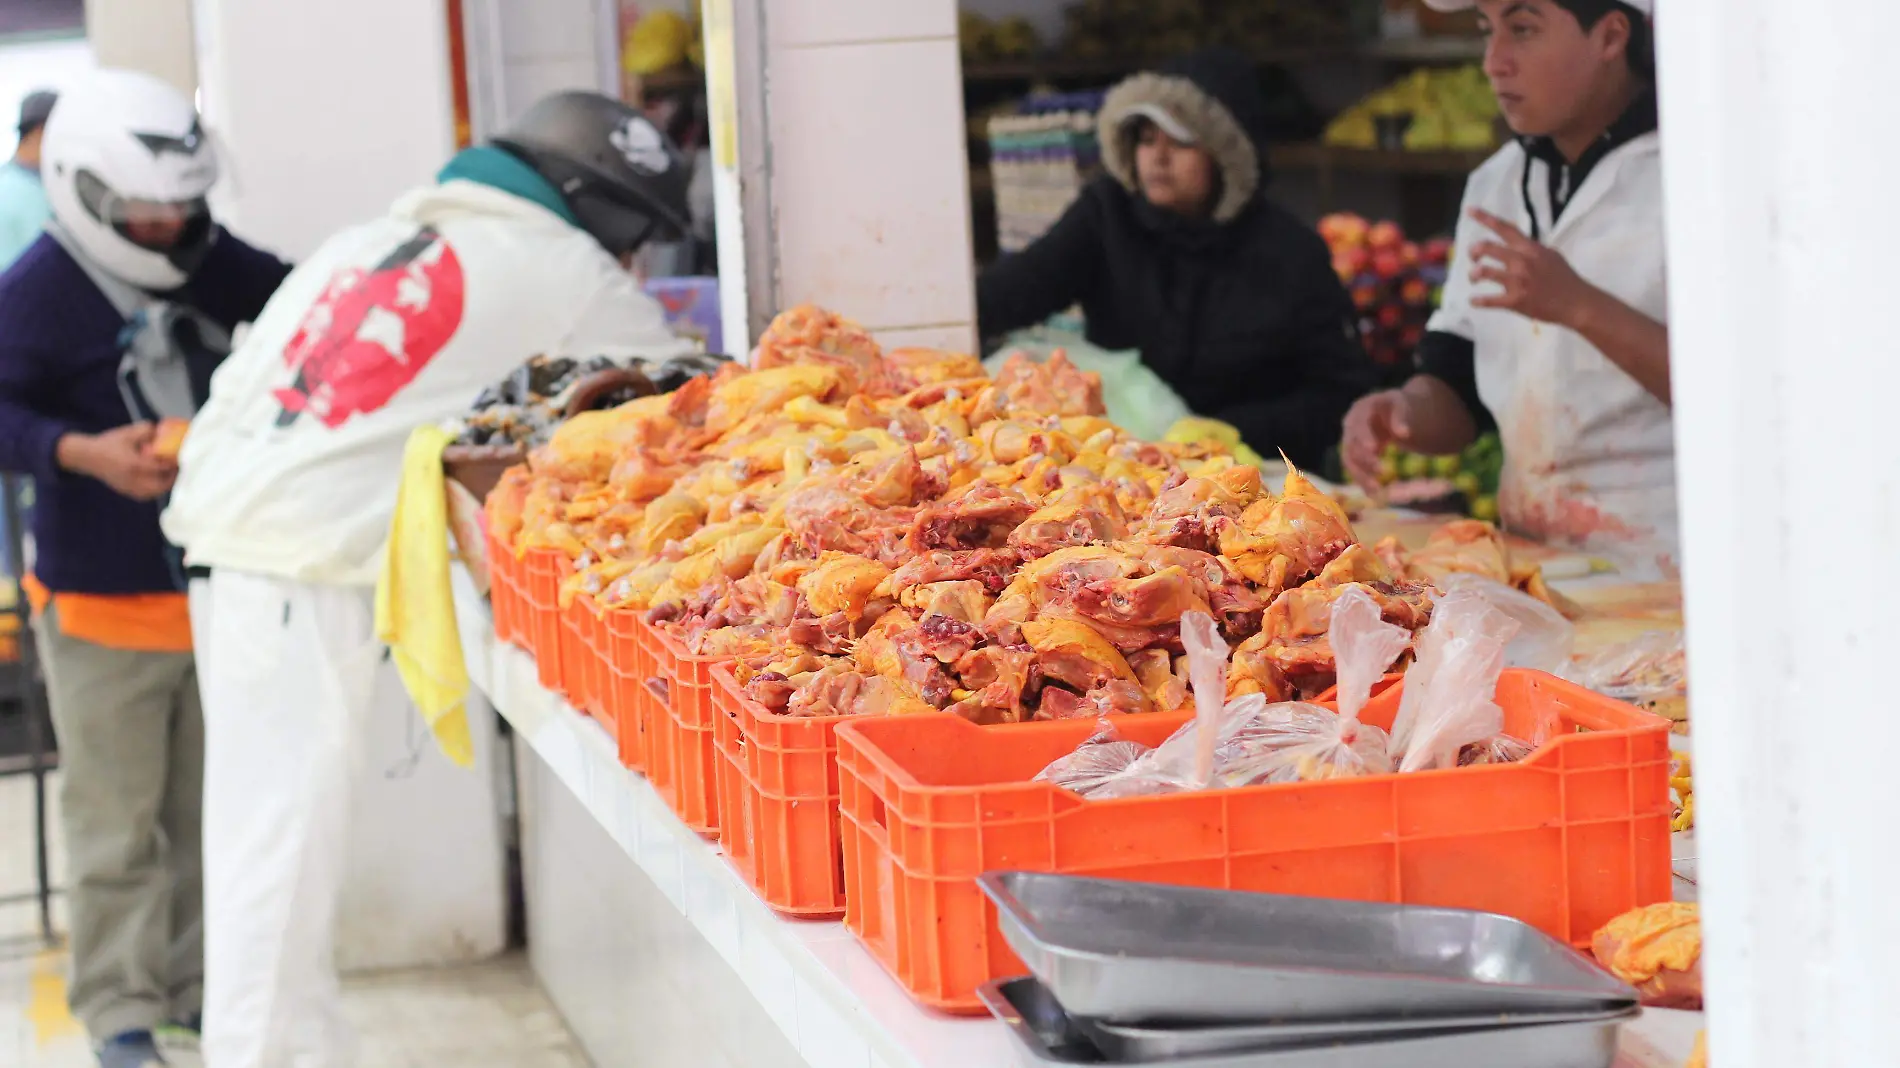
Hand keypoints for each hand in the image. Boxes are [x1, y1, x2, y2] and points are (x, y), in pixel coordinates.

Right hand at [56, 424, 177, 500]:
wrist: (87, 457)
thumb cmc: (108, 443)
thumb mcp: (127, 433)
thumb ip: (146, 430)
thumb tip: (163, 430)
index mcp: (134, 464)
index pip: (160, 468)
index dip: (174, 464)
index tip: (182, 458)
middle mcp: (132, 479)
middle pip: (160, 485)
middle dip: (172, 477)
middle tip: (178, 468)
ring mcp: (128, 487)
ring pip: (154, 492)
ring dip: (165, 484)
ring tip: (171, 474)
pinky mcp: (126, 492)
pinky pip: (146, 495)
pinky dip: (155, 490)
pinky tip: (160, 481)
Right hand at [1341, 390, 1412, 492]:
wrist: (1385, 411)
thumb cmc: (1394, 405)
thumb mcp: (1400, 404)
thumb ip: (1401, 416)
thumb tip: (1404, 434)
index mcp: (1360, 410)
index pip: (1359, 424)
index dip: (1364, 436)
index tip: (1374, 449)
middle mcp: (1349, 426)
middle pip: (1351, 444)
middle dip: (1365, 460)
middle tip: (1383, 471)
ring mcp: (1349, 440)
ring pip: (1349, 461)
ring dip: (1361, 476)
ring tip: (1376, 491)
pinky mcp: (1353, 454)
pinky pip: (1354, 469)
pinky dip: (1361, 482)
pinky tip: (1373, 494)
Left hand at [1467, 208, 1593, 327]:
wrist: (1577, 303)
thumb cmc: (1564, 278)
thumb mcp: (1550, 255)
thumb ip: (1531, 248)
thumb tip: (1517, 243)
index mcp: (1529, 248)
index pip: (1504, 228)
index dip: (1485, 218)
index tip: (1469, 210)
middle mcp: (1521, 261)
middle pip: (1486, 247)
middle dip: (1473, 252)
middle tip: (1473, 259)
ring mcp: (1517, 281)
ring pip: (1482, 271)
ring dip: (1473, 275)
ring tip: (1474, 279)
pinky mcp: (1515, 301)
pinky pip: (1487, 300)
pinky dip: (1476, 301)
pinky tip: (1474, 301)